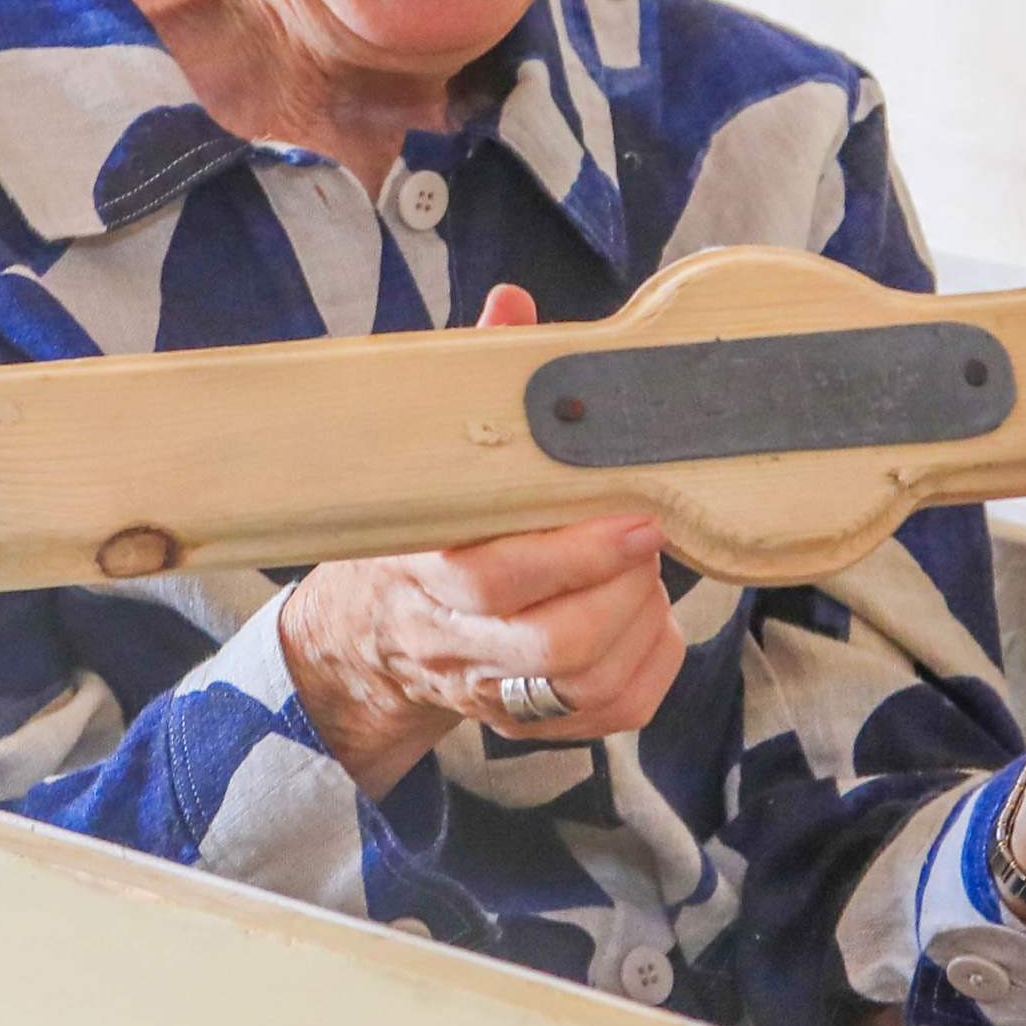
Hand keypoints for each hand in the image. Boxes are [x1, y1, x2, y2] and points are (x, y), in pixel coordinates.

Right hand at [280, 286, 685, 793]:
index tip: (636, 515)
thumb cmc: (422, 529)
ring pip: (588, 683)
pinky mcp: (531, 720)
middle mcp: (455, 641)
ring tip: (644, 571)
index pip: (494, 579)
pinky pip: (614, 711)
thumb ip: (476, 384)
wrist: (373, 636)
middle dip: (623, 589)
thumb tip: (513, 305)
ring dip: (640, 624)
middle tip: (650, 535)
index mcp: (423, 568)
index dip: (575, 555)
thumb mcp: (432, 457)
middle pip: (553, 643)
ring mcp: (494, 690)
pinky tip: (649, 620)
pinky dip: (653, 665)